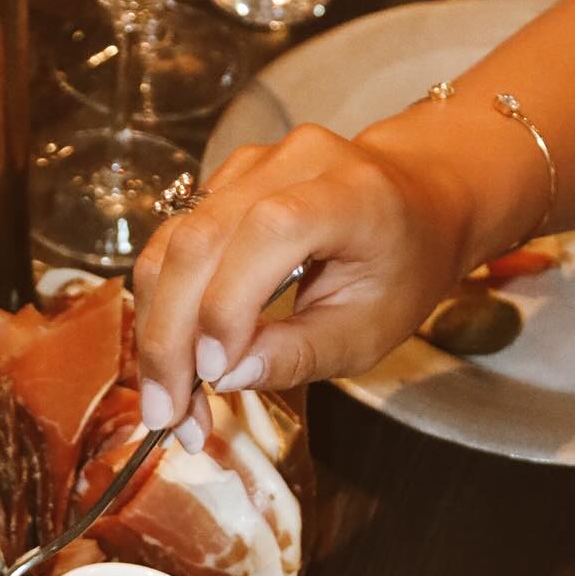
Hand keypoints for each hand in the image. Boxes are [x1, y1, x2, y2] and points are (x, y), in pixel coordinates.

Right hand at [131, 123, 476, 432]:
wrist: (419, 201)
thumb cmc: (403, 269)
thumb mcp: (370, 330)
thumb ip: (301, 353)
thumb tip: (226, 376)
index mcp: (352, 193)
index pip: (269, 232)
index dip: (228, 303)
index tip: (214, 374)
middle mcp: (294, 163)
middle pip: (201, 240)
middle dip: (171, 337)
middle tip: (168, 412)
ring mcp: (250, 166)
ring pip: (171, 245)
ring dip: (155, 329)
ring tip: (165, 396)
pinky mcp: (221, 183)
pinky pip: (170, 245)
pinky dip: (160, 307)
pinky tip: (169, 357)